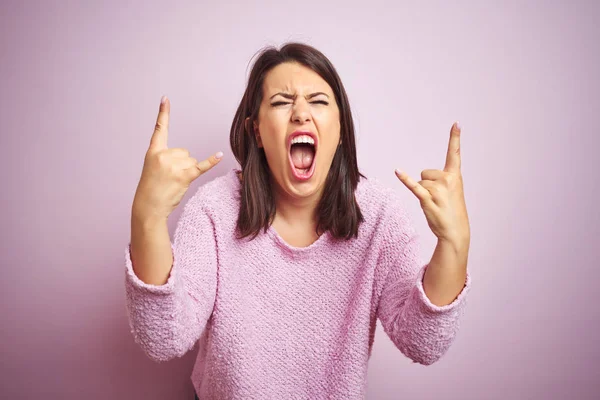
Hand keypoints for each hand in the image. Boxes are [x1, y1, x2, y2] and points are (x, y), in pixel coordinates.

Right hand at [132, 95, 222, 219]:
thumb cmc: (152, 189)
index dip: (163, 113)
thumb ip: (167, 158)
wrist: (148, 206)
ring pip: (191, 160)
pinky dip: (212, 161)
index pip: (159, 129)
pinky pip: (201, 166)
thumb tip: (188, 158)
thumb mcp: (153, 168)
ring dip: (187, 171)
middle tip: (169, 177)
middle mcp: (164, 155)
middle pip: (184, 151)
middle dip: (181, 164)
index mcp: (154, 152)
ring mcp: (174, 165)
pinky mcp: (185, 175)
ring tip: (173, 182)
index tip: (165, 98)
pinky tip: (220, 154)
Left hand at [395, 122, 469, 246]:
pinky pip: (414, 186)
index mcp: (455, 176)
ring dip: (423, 193)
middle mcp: (447, 180)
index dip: (455, 138)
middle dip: (428, 184)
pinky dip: (405, 179)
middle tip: (438, 199)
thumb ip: (441, 180)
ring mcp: (438, 189)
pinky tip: (397, 171)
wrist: (455, 231)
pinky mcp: (427, 198)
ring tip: (434, 204)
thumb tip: (423, 178)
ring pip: (420, 182)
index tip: (456, 123)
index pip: (455, 154)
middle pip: (426, 172)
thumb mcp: (452, 192)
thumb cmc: (452, 211)